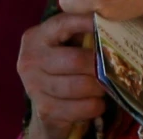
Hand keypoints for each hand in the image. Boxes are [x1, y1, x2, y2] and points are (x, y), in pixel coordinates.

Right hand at [19, 11, 105, 138]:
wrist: (47, 100)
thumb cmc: (64, 65)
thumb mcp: (69, 43)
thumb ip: (84, 35)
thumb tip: (110, 34)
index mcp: (36, 38)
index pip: (64, 25)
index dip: (86, 24)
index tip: (106, 29)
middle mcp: (29, 62)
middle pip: (75, 61)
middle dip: (100, 66)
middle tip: (113, 68)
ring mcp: (34, 88)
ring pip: (78, 86)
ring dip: (98, 87)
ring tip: (104, 86)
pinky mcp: (44, 111)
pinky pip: (77, 108)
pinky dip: (93, 106)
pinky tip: (97, 103)